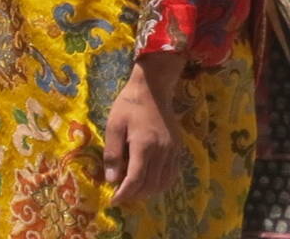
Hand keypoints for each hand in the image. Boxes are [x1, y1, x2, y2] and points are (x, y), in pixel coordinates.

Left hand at [102, 60, 183, 204]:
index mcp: (144, 145)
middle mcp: (162, 151)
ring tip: (134, 191)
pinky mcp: (178, 149)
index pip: (136, 180)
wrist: (153, 88)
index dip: (124, 194)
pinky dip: (161, 184)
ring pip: (163, 183)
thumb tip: (111, 179)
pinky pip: (172, 174)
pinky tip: (149, 182)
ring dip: (148, 192)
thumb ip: (113, 153)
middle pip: (150, 185)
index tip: (113, 201)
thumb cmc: (129, 105)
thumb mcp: (114, 125)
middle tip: (122, 196)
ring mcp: (173, 151)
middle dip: (135, 195)